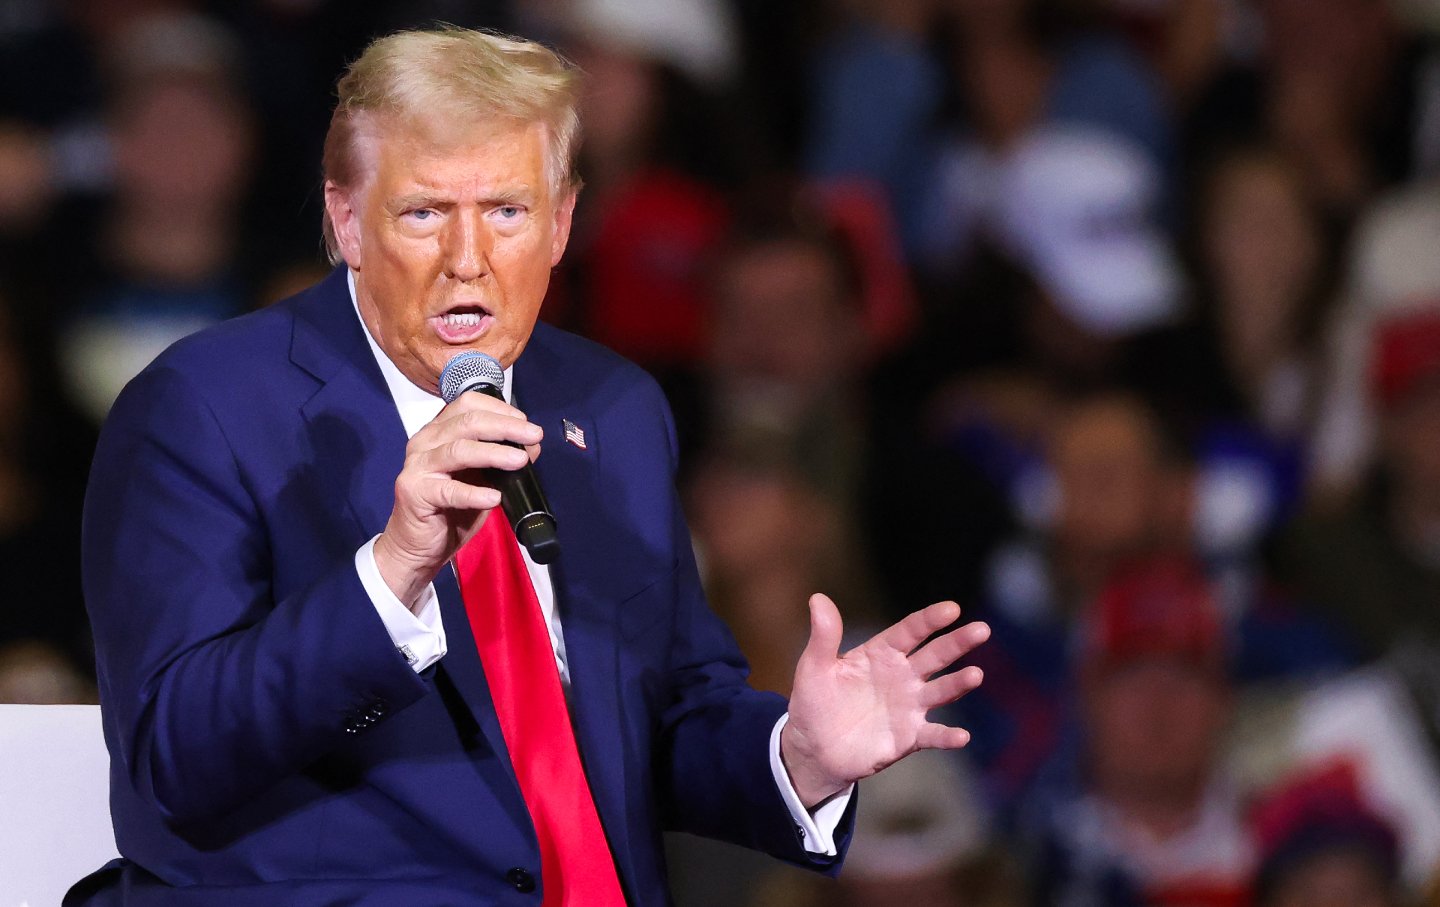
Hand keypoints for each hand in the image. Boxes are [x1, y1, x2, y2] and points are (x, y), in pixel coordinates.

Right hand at [373, 391, 541, 609]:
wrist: (417, 547)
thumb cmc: (448, 511)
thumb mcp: (480, 480)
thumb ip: (500, 460)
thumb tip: (532, 446)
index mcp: (439, 432)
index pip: (468, 404)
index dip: (499, 409)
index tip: (525, 422)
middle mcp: (424, 442)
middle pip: (467, 422)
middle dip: (505, 426)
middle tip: (533, 435)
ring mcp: (417, 467)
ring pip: (458, 450)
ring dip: (493, 453)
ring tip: (520, 460)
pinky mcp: (415, 493)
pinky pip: (449, 491)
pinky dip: (474, 493)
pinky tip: (494, 497)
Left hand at [780, 594, 988, 806]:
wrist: (815, 748)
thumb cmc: (814, 701)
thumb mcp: (814, 667)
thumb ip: (823, 636)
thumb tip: (818, 598)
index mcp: (882, 653)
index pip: (911, 631)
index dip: (930, 620)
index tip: (951, 609)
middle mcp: (903, 676)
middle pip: (935, 655)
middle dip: (958, 642)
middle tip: (981, 629)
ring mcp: (910, 706)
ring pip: (941, 691)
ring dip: (958, 684)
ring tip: (975, 675)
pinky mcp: (910, 736)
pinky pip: (933, 734)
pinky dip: (947, 736)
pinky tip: (961, 736)